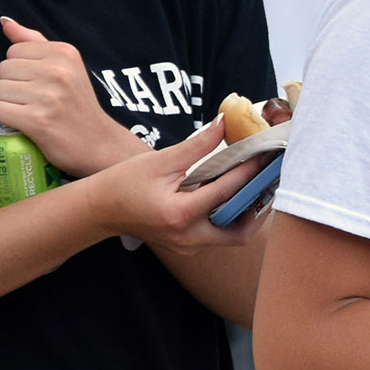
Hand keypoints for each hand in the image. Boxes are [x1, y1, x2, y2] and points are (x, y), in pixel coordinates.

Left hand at [0, 16, 134, 177]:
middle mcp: (57, 71)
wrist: (99, 144)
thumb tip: (5, 22)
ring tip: (32, 112)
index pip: (13, 51)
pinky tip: (27, 124)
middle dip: (13, 86)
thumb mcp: (66, 66)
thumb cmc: (78, 106)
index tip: (40, 84)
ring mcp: (48, 96)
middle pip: (2, 70)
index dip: (21, 70)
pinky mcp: (38, 120)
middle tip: (36, 101)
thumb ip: (34, 41)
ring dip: (9, 104)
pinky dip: (8, 121)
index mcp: (64, 53)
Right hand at [84, 118, 255, 251]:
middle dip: (257, 209)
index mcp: (179, 214)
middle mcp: (187, 237)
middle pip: (238, 232)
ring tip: (256, 189)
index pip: (225, 194)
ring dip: (245, 215)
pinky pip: (216, 235)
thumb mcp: (161, 160)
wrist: (100, 209)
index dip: (248, 174)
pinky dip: (228, 217)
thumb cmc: (124, 183)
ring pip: (229, 237)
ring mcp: (187, 246)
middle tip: (269, 184)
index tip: (264, 159)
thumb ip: (197, 145)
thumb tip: (224, 123)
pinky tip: (234, 197)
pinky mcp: (187, 246)